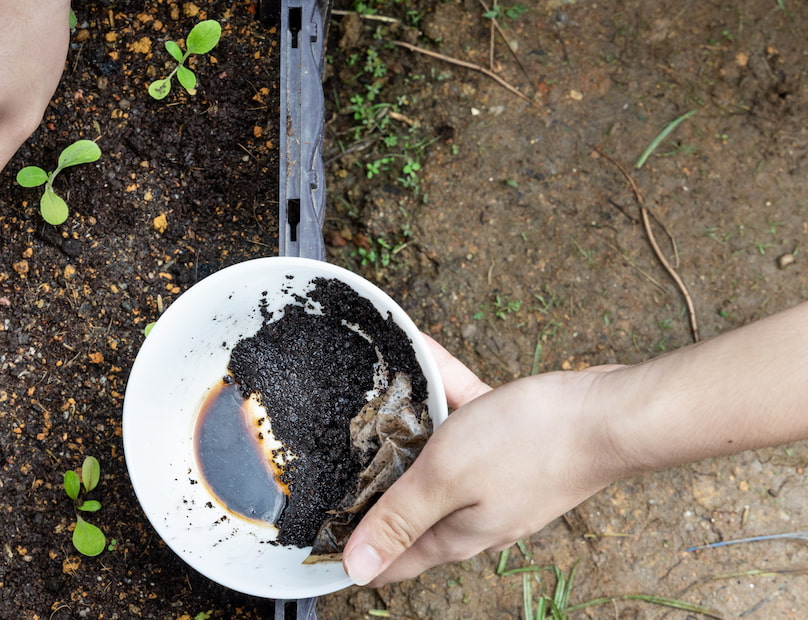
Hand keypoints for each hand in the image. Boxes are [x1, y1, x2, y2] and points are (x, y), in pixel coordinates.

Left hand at [343, 336, 626, 585]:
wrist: (609, 413)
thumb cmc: (530, 444)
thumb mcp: (446, 478)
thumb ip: (400, 518)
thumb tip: (358, 570)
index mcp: (455, 534)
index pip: (393, 560)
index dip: (353, 554)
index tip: (316, 541)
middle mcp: (474, 513)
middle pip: (409, 504)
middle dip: (372, 482)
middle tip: (334, 457)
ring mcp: (496, 478)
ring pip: (437, 453)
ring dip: (408, 425)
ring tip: (376, 395)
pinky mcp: (513, 444)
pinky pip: (465, 415)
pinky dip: (445, 391)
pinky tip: (426, 355)